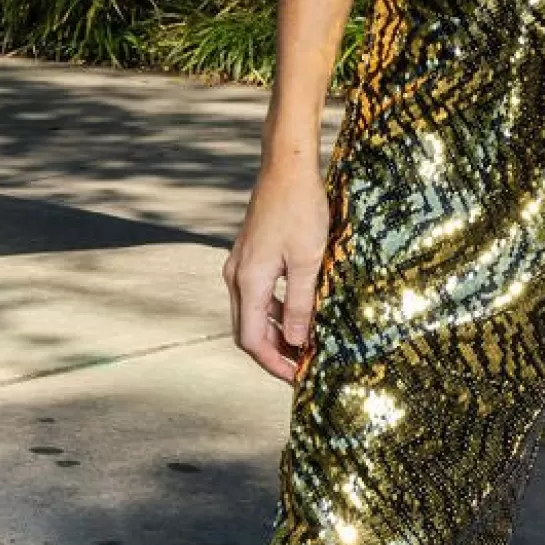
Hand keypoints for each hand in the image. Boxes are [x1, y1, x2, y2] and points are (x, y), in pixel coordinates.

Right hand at [224, 157, 333, 382]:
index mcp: (248, 281)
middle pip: (247, 331)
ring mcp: (240, 265)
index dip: (274, 363)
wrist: (287, 167)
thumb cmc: (301, 209)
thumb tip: (297, 341)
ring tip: (303, 347)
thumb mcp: (308, 260)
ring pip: (251, 313)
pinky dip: (274, 312)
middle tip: (302, 368)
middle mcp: (236, 276)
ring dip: (274, 333)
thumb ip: (300, 303)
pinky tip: (298, 315)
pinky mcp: (249, 256)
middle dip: (273, 353)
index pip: (252, 340)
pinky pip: (257, 295)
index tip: (298, 377)